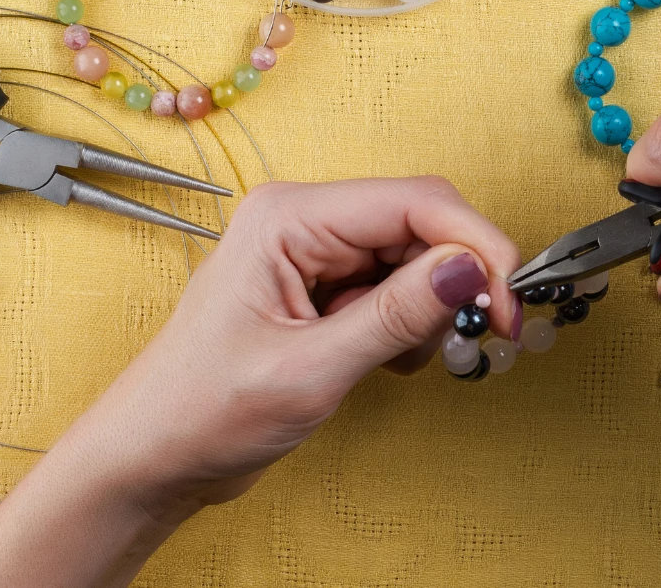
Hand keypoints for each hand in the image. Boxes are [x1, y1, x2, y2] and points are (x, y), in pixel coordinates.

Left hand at [81, 177, 522, 507]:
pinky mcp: (322, 287)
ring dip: (432, 309)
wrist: (151, 459)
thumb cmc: (199, 411)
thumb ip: (395, 315)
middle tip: (489, 332)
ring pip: (414, 258)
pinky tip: (386, 362)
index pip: (414, 202)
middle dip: (460, 279)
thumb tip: (468, 271)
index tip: (510, 297)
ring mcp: (313, 253)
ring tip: (406, 360)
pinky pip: (395, 287)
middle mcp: (303, 221)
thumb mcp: (310, 370)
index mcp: (288, 217)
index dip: (474, 245)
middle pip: (421, 224)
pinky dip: (410, 325)